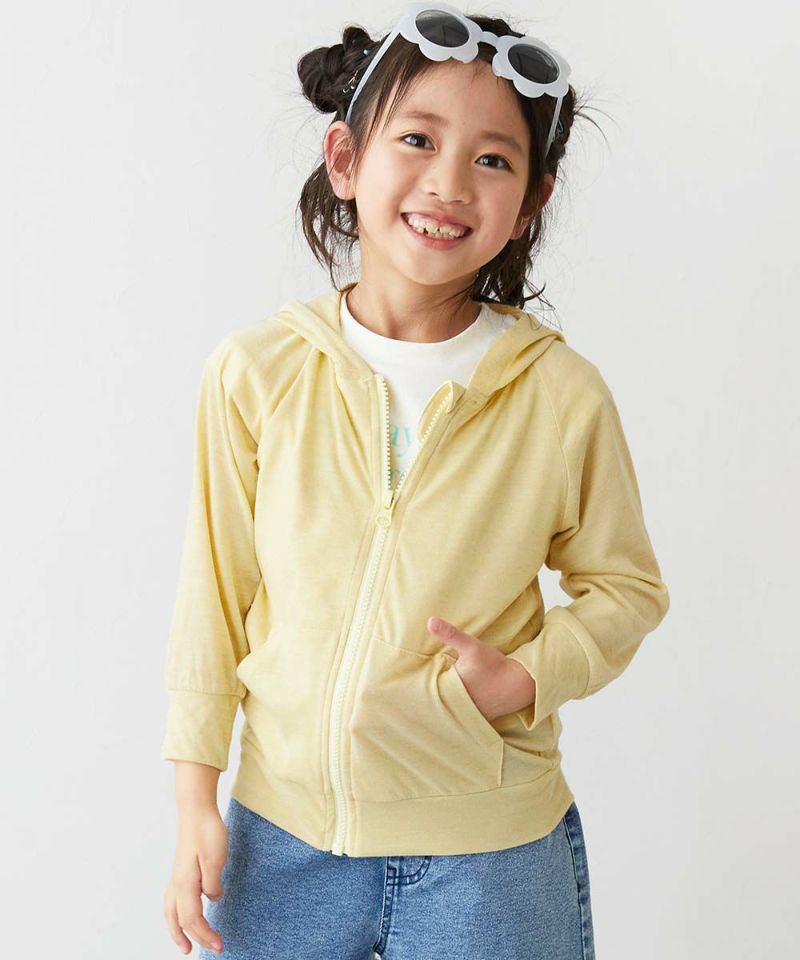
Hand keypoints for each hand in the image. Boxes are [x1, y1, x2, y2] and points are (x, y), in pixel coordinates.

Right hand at [164, 806, 226, 954]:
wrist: (196, 811)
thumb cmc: (207, 831)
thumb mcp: (215, 858)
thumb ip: (213, 882)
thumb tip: (213, 899)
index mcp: (185, 883)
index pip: (192, 919)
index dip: (205, 935)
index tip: (219, 945)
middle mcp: (177, 884)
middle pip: (179, 920)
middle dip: (191, 938)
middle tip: (205, 951)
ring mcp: (176, 878)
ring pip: (170, 912)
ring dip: (177, 931)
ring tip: (184, 944)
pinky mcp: (180, 872)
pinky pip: (173, 902)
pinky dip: (175, 916)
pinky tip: (183, 915)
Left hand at [427, 616, 535, 722]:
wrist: (520, 684)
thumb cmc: (495, 665)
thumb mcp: (471, 646)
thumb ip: (450, 634)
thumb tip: (430, 621)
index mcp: (450, 690)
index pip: (429, 686)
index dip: (425, 679)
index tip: (421, 673)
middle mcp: (458, 705)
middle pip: (441, 696)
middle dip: (438, 689)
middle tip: (436, 680)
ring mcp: (470, 713)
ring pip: (454, 705)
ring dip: (452, 698)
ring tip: (451, 688)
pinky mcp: (482, 717)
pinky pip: (467, 712)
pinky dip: (465, 706)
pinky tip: (468, 697)